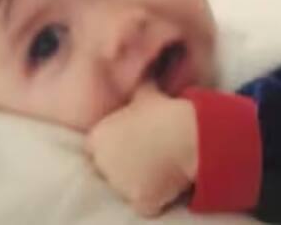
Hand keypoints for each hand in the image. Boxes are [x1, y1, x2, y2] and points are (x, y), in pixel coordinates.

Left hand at [86, 82, 197, 216]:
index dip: (112, 149)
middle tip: (144, 158)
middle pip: (106, 172)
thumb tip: (138, 76)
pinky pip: (145, 205)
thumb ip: (133, 89)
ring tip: (158, 170)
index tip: (129, 145)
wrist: (186, 133)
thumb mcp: (144, 93)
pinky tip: (166, 184)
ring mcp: (120, 185)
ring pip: (125, 190)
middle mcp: (102, 163)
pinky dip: (155, 200)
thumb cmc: (164, 110)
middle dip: (121, 168)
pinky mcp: (140, 201)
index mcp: (97, 138)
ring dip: (137, 184)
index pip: (95, 149)